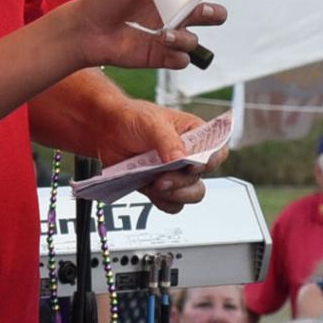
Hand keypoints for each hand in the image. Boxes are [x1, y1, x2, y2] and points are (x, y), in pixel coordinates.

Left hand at [74, 0, 245, 70]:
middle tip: (202, 10)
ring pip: (195, 38)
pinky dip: (177, 55)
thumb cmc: (101, 1)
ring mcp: (169, 35)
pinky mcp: (161, 55)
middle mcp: (173, 12)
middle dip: (213, 12)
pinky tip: (162, 47)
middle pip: (209, 13)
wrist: (84, 31)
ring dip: (186, 37)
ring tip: (165, 33)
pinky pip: (182, 59)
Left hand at [96, 100, 225, 213]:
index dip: (210, 160)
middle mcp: (188, 155)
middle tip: (163, 178)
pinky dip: (163, 201)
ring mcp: (175, 173)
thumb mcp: (150, 122)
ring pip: (191, 194)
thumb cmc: (130, 118)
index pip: (216, 150)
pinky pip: (173, 204)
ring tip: (155, 185)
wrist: (105, 129)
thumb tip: (181, 159)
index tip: (193, 165)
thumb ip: (167, 140)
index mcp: (194, 133)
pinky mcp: (161, 186)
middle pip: (201, 177)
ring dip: (175, 194)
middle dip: (182, 181)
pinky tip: (150, 190)